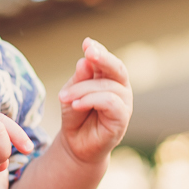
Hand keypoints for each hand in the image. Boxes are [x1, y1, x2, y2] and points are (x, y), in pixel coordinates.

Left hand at [57, 38, 131, 163]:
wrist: (76, 144)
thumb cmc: (75, 115)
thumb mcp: (71, 92)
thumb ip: (79, 78)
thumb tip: (85, 61)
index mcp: (108, 78)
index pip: (107, 60)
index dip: (98, 50)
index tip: (86, 43)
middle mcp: (120, 88)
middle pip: (117, 68)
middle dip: (103, 58)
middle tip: (88, 52)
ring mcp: (123, 103)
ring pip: (107, 86)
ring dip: (82, 89)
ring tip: (64, 98)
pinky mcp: (122, 119)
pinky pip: (110, 102)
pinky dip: (91, 100)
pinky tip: (76, 104)